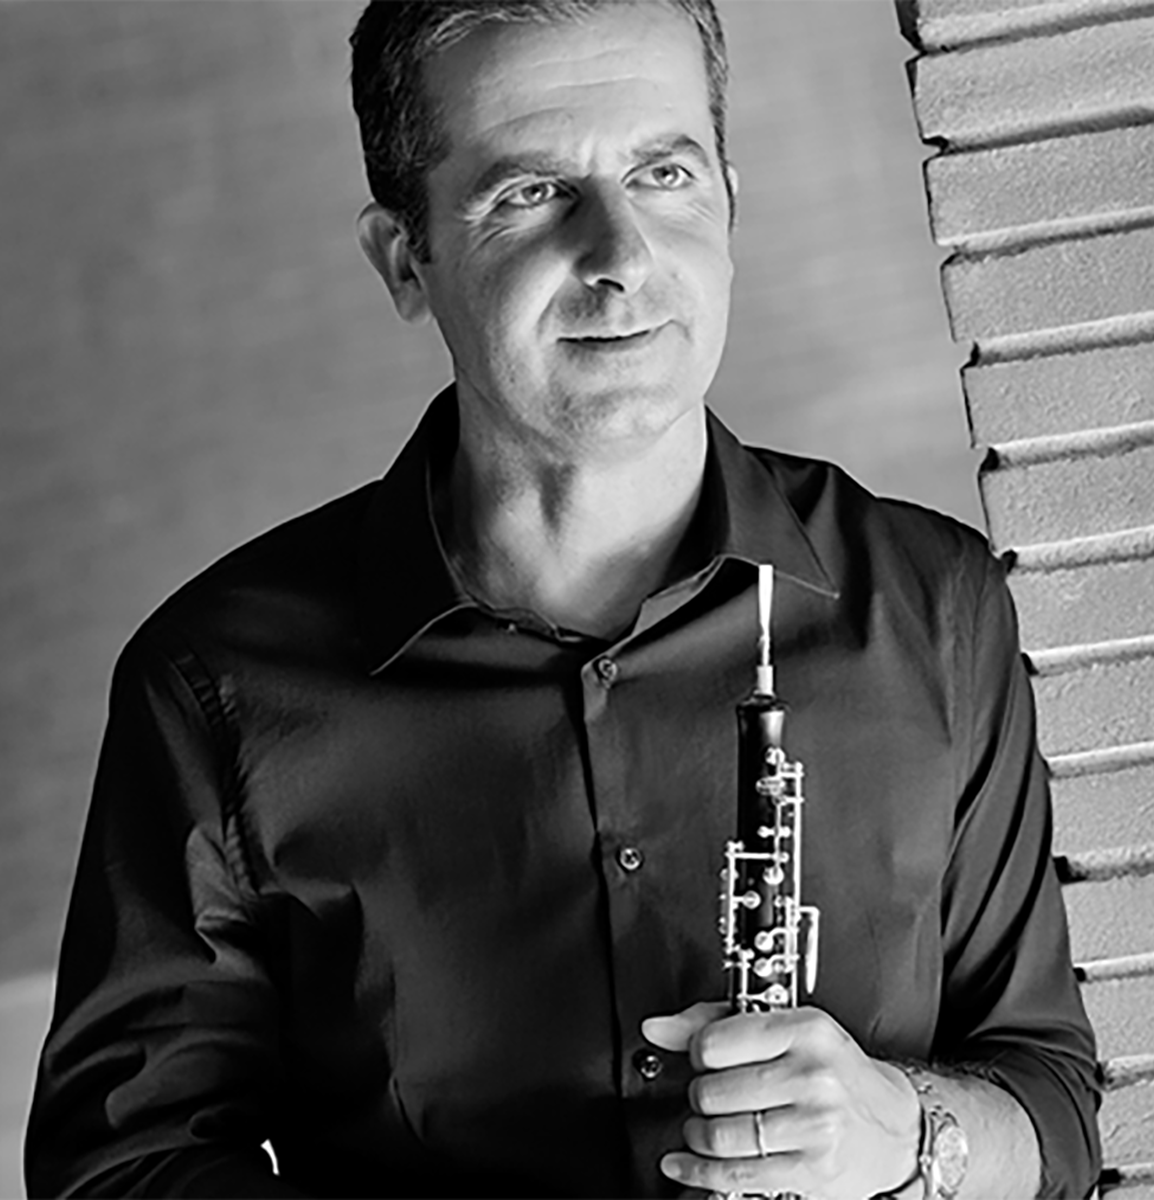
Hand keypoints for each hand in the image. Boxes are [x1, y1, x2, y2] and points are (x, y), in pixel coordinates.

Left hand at [642, 1001, 920, 1199]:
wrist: (893, 1126)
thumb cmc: (832, 1071)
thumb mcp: (784, 1029)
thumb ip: (714, 1022)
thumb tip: (656, 1027)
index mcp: (804, 1030)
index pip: (715, 1042)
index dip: (698, 1053)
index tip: (705, 1058)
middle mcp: (812, 1076)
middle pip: (712, 1092)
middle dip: (698, 1097)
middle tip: (709, 1096)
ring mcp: (815, 1127)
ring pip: (719, 1135)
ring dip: (697, 1134)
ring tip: (705, 1126)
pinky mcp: (812, 1172)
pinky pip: (734, 1176)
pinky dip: (697, 1172)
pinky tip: (685, 1162)